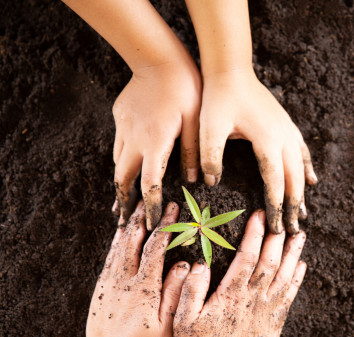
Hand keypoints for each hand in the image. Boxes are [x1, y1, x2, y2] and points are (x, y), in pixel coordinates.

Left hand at [88, 201, 189, 336]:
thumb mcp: (168, 324)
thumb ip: (174, 291)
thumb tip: (185, 264)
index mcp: (144, 286)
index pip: (155, 247)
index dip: (165, 225)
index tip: (173, 209)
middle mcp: (125, 280)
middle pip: (134, 241)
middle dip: (144, 219)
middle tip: (151, 202)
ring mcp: (111, 284)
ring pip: (119, 248)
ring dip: (128, 227)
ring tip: (135, 211)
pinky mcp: (102, 291)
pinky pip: (108, 260)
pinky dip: (114, 245)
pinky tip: (119, 237)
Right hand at [112, 59, 200, 229]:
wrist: (158, 57)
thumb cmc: (185, 89)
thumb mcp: (196, 123)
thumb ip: (194, 152)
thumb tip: (196, 180)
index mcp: (155, 144)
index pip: (150, 184)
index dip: (149, 207)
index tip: (149, 224)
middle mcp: (134, 140)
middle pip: (123, 179)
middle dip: (123, 203)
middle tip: (124, 223)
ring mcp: (124, 128)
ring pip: (118, 162)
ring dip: (120, 184)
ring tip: (122, 203)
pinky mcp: (120, 117)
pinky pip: (119, 144)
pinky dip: (123, 160)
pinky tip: (128, 165)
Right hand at [174, 210, 306, 336]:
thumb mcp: (183, 319)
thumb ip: (191, 290)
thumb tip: (198, 264)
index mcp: (230, 295)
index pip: (247, 257)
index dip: (255, 234)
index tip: (259, 216)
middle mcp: (253, 300)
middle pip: (271, 262)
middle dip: (278, 237)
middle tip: (284, 218)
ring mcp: (266, 311)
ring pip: (285, 276)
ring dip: (293, 254)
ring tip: (300, 235)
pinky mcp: (274, 324)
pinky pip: (290, 297)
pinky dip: (297, 280)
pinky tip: (301, 266)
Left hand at [197, 67, 316, 234]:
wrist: (231, 69)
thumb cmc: (218, 98)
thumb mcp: (208, 128)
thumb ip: (210, 156)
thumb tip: (212, 182)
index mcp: (267, 141)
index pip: (275, 182)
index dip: (276, 206)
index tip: (277, 227)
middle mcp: (283, 137)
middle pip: (293, 180)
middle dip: (293, 206)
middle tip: (293, 230)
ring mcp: (287, 130)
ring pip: (301, 168)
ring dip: (302, 192)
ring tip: (303, 213)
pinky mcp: (285, 124)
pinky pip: (302, 151)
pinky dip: (307, 168)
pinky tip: (311, 180)